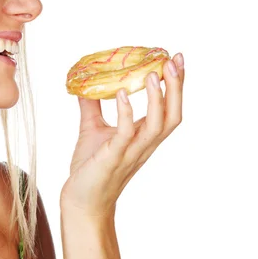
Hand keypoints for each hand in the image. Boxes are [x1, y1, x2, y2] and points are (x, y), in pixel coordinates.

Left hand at [60, 53, 184, 216]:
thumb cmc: (90, 167)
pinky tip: (123, 93)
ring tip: (153, 74)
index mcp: (144, 136)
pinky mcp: (114, 158)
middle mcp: (144, 144)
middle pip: (173, 116)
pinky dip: (126, 113)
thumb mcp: (93, 129)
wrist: (80, 199)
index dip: (177, 85)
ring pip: (157, 126)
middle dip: (177, 88)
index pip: (169, 108)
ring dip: (158, 99)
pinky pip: (126, 134)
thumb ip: (92, 105)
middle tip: (174, 60)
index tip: (177, 58)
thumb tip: (85, 81)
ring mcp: (131, 152)